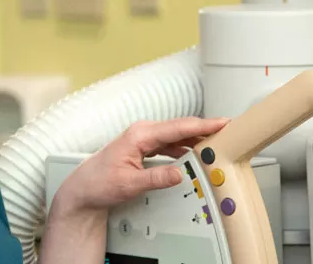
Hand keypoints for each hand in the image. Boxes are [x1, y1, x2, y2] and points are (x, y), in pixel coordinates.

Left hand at [39, 117, 228, 263]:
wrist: (83, 189)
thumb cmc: (99, 183)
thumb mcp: (130, 184)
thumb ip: (157, 177)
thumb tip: (179, 172)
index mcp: (140, 135)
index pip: (179, 127)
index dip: (204, 124)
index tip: (223, 122)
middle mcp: (143, 132)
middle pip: (181, 127)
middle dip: (206, 129)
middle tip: (228, 132)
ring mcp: (144, 138)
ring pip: (178, 134)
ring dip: (197, 138)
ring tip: (217, 142)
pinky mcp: (145, 146)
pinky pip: (171, 142)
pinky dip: (186, 146)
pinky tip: (196, 152)